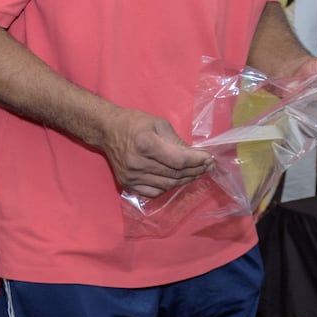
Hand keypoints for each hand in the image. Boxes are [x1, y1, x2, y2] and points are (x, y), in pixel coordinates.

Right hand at [99, 108, 213, 197]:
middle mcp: (137, 163)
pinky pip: (153, 192)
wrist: (107, 130)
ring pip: (167, 185)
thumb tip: (197, 156)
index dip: (197, 162)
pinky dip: (168, 187)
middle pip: (174, 174)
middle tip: (207, 166)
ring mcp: (131, 176)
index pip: (179, 160)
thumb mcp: (159, 124)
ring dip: (184, 180)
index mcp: (146, 144)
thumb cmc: (134, 123)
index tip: (209, 158)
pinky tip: (175, 180)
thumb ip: (177, 142)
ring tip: (195, 173)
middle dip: (195, 171)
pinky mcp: (127, 184)